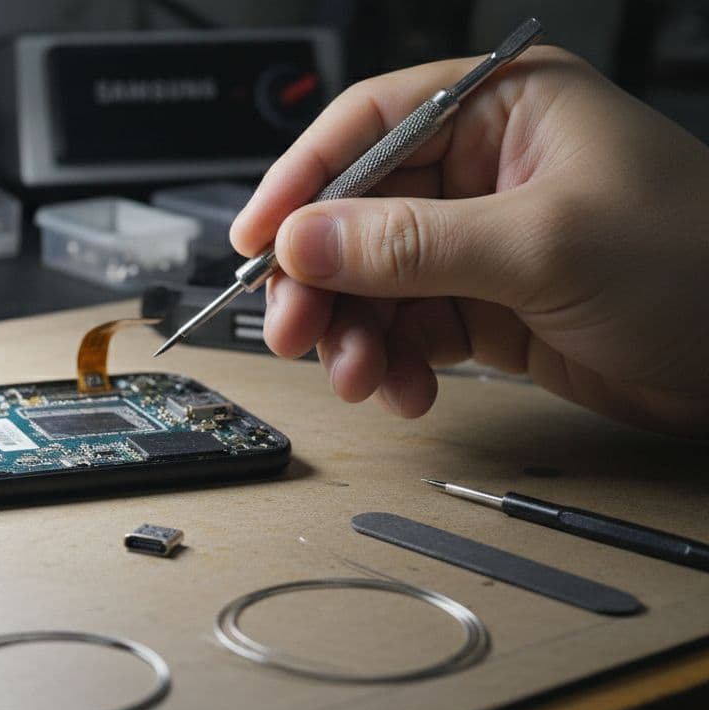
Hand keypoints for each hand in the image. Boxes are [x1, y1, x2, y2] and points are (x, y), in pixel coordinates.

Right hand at [230, 46, 708, 437]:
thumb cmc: (699, 261)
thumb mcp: (543, 243)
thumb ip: (412, 243)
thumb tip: (307, 240)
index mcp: (501, 109)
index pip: (369, 127)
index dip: (302, 181)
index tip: (257, 238)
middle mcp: (483, 168)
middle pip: (357, 213)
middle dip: (323, 279)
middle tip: (295, 330)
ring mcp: (481, 239)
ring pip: (373, 280)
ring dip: (355, 334)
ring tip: (359, 377)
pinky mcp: (487, 302)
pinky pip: (407, 327)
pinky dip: (395, 363)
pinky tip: (405, 388)